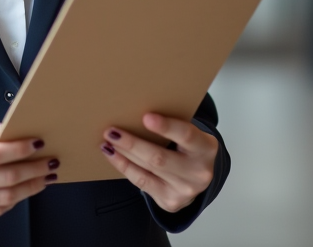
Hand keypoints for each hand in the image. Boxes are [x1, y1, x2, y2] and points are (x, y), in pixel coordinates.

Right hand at [0, 123, 56, 227]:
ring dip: (32, 186)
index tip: (38, 144)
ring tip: (46, 176)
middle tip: (51, 162)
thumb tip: (18, 129)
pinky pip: (0, 210)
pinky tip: (28, 189)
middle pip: (6, 178)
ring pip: (7, 197)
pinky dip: (18, 199)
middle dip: (34, 169)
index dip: (20, 149)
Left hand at [100, 113, 217, 212]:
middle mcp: (198, 172)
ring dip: (123, 154)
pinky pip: (142, 182)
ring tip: (107, 142)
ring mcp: (185, 190)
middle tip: (111, 131)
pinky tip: (112, 155)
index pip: (186, 136)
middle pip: (160, 157)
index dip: (166, 127)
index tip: (146, 117)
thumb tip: (135, 111)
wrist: (197, 178)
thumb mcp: (189, 135)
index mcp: (206, 148)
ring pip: (147, 170)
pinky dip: (124, 167)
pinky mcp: (170, 201)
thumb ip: (172, 125)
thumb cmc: (187, 147)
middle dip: (132, 144)